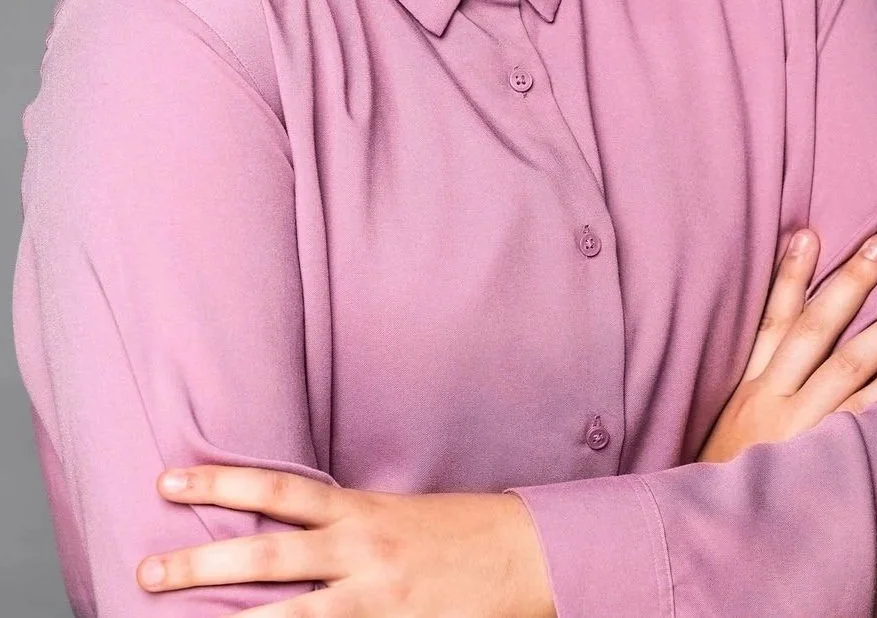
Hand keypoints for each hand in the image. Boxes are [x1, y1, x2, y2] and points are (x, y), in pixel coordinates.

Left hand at [136, 466, 554, 617]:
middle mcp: (359, 552)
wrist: (526, 555)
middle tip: (146, 571)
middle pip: (267, 556)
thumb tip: (291, 527)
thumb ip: (346, 521)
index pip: (278, 490)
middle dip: (201, 566)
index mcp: (360, 511)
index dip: (222, 481)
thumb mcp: (397, 511)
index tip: (170, 480)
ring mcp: (373, 601)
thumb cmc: (461, 530)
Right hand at [697, 228, 876, 463]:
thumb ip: (757, 375)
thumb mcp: (730, 417)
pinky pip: (865, 415)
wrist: (718, 529)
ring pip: (847, 364)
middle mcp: (774, 398)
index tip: (809, 233)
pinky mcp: (826, 458)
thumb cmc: (728, 470)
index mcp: (750, 385)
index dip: (789, 274)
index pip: (771, 317)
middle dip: (850, 283)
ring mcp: (802, 427)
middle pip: (814, 327)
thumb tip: (783, 328)